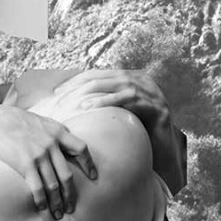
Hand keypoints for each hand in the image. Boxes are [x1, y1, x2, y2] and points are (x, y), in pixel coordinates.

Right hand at [0, 104, 96, 218]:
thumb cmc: (15, 121)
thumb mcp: (40, 121)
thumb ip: (53, 132)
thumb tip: (64, 142)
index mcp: (58, 131)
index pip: (81, 149)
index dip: (89, 164)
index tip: (93, 177)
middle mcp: (52, 144)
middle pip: (68, 174)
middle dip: (70, 194)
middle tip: (71, 207)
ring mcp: (39, 154)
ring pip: (53, 184)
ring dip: (57, 202)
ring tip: (58, 213)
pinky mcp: (25, 163)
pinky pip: (37, 187)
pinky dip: (41, 200)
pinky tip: (42, 208)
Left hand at [53, 69, 170, 125]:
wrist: (163, 146)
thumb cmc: (135, 130)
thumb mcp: (116, 112)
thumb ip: (100, 102)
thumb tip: (69, 101)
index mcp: (130, 77)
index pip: (98, 73)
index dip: (76, 80)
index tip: (57, 91)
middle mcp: (142, 79)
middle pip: (105, 77)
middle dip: (80, 86)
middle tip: (61, 97)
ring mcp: (151, 91)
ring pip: (118, 85)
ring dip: (94, 94)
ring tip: (76, 103)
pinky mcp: (157, 106)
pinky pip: (130, 100)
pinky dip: (109, 102)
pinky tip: (93, 108)